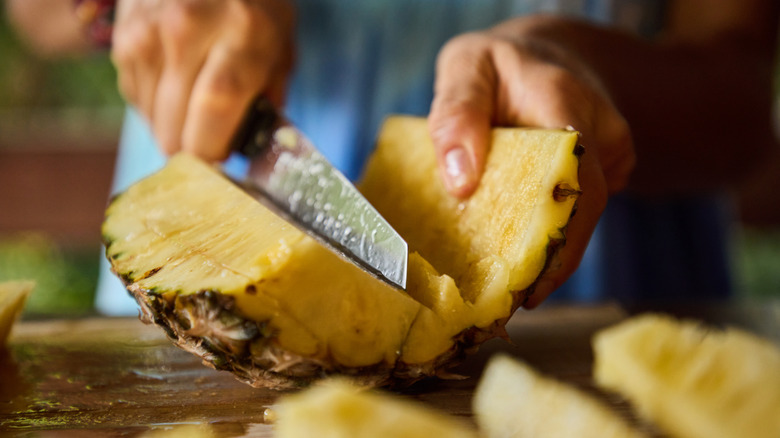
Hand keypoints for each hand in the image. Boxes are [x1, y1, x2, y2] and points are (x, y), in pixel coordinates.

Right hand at [111, 0, 294, 160]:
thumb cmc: (255, 6)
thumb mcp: (281, 46)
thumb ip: (270, 101)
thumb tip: (253, 157)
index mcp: (241, 35)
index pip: (214, 113)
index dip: (213, 152)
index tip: (222, 165)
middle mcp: (187, 32)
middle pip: (174, 129)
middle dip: (194, 150)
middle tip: (214, 141)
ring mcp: (147, 34)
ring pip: (151, 120)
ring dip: (174, 127)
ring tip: (197, 104)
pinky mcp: (123, 37)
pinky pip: (136, 98)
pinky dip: (157, 105)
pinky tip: (177, 84)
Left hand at [428, 15, 634, 306]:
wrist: (540, 59)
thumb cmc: (495, 65)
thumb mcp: (465, 67)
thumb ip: (457, 113)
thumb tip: (461, 183)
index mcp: (565, 101)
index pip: (575, 179)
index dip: (558, 240)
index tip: (529, 285)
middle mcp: (601, 130)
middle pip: (585, 211)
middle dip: (551, 264)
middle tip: (513, 306)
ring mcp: (609, 153)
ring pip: (584, 217)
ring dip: (550, 256)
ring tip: (513, 297)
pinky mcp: (604, 171)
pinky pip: (578, 211)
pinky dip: (549, 237)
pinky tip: (521, 263)